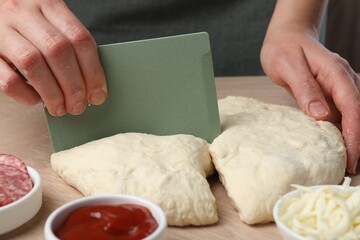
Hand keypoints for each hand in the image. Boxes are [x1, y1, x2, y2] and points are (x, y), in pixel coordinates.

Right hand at [0, 0, 106, 115]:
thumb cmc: (27, 22)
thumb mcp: (50, 21)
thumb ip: (69, 44)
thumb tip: (92, 85)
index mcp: (47, 3)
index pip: (79, 38)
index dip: (93, 70)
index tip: (98, 93)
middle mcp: (22, 12)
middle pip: (58, 51)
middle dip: (74, 85)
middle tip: (79, 106)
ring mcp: (0, 30)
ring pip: (32, 64)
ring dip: (52, 93)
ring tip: (61, 109)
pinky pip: (7, 78)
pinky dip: (25, 94)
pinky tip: (36, 100)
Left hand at [261, 29, 359, 173]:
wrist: (285, 37)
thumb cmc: (284, 48)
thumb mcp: (289, 66)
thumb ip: (305, 88)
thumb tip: (321, 115)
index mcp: (335, 73)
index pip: (352, 107)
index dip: (354, 133)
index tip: (352, 156)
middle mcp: (342, 80)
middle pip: (357, 114)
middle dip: (356, 141)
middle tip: (350, 167)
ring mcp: (337, 87)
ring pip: (350, 115)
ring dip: (349, 137)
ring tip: (344, 161)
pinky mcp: (328, 93)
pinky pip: (338, 113)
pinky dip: (338, 129)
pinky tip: (333, 145)